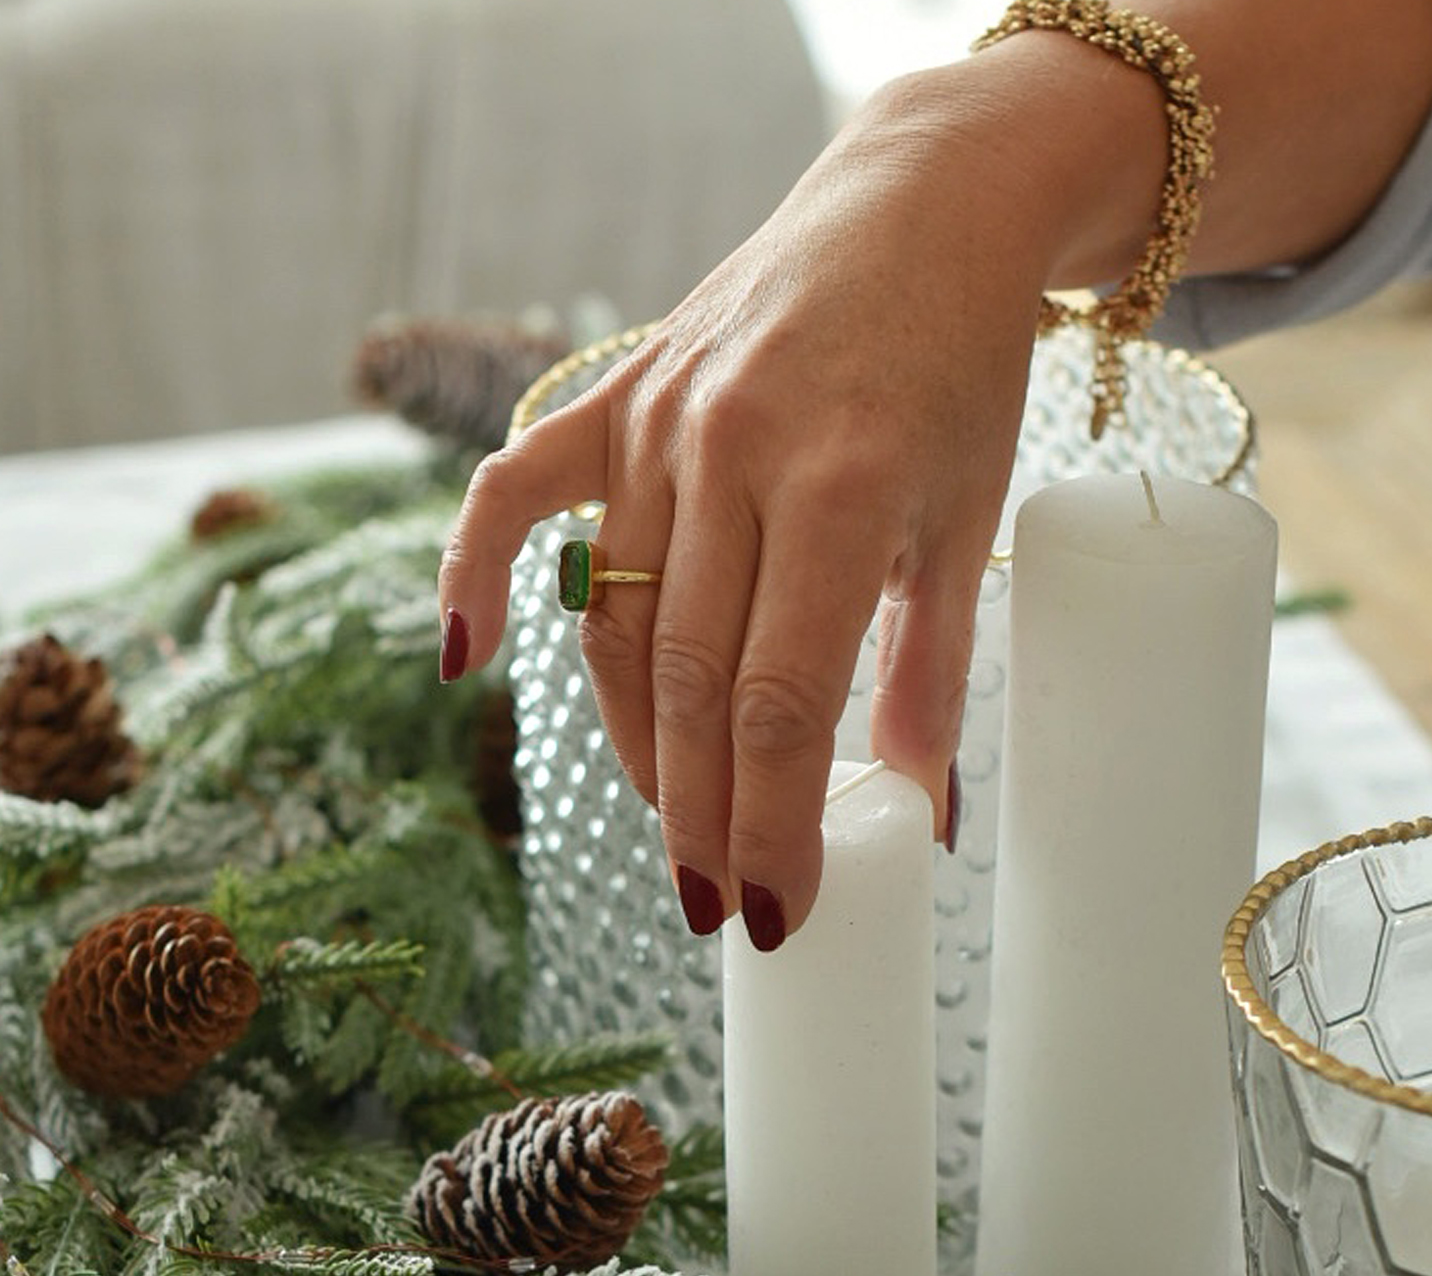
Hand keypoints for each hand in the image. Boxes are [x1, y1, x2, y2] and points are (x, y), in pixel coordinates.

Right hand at [437, 71, 1063, 948]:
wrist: (920, 208)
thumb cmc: (959, 369)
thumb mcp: (967, 521)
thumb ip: (930, 670)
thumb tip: (918, 817)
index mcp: (839, 488)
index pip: (779, 703)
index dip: (773, 824)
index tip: (776, 913)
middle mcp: (731, 451)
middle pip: (689, 683)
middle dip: (701, 816)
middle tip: (716, 909)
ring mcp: (660, 417)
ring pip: (616, 621)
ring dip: (636, 744)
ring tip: (673, 831)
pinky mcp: (617, 393)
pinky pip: (521, 493)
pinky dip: (482, 573)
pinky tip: (464, 660)